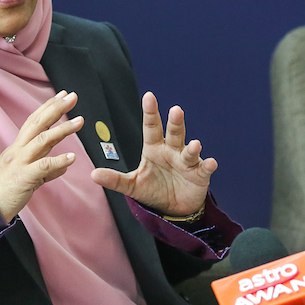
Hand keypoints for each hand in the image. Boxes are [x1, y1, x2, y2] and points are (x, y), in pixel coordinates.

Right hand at [0, 91, 83, 221]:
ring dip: (63, 130)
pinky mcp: (24, 178)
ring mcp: (20, 163)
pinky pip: (43, 167)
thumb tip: (64, 165)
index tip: (62, 95)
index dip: (48, 107)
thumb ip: (45, 168)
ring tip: (80, 121)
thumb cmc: (7, 190)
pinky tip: (72, 157)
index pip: (33, 121)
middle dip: (56, 109)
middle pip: (37, 124)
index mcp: (18, 147)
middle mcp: (17, 150)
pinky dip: (59, 161)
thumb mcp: (27, 174)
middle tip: (72, 97)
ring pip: (42, 141)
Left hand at [91, 91, 216, 216]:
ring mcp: (187, 161)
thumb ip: (115, 180)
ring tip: (194, 144)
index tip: (148, 96)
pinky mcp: (200, 174)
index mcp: (154, 149)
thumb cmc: (153, 189)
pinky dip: (208, 165)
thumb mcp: (132, 186)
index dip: (150, 113)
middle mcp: (172, 151)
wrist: (173, 208)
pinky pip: (204, 168)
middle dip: (175, 122)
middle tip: (176, 110)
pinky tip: (211, 163)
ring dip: (192, 147)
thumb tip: (93, 174)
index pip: (151, 128)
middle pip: (173, 133)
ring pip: (190, 150)